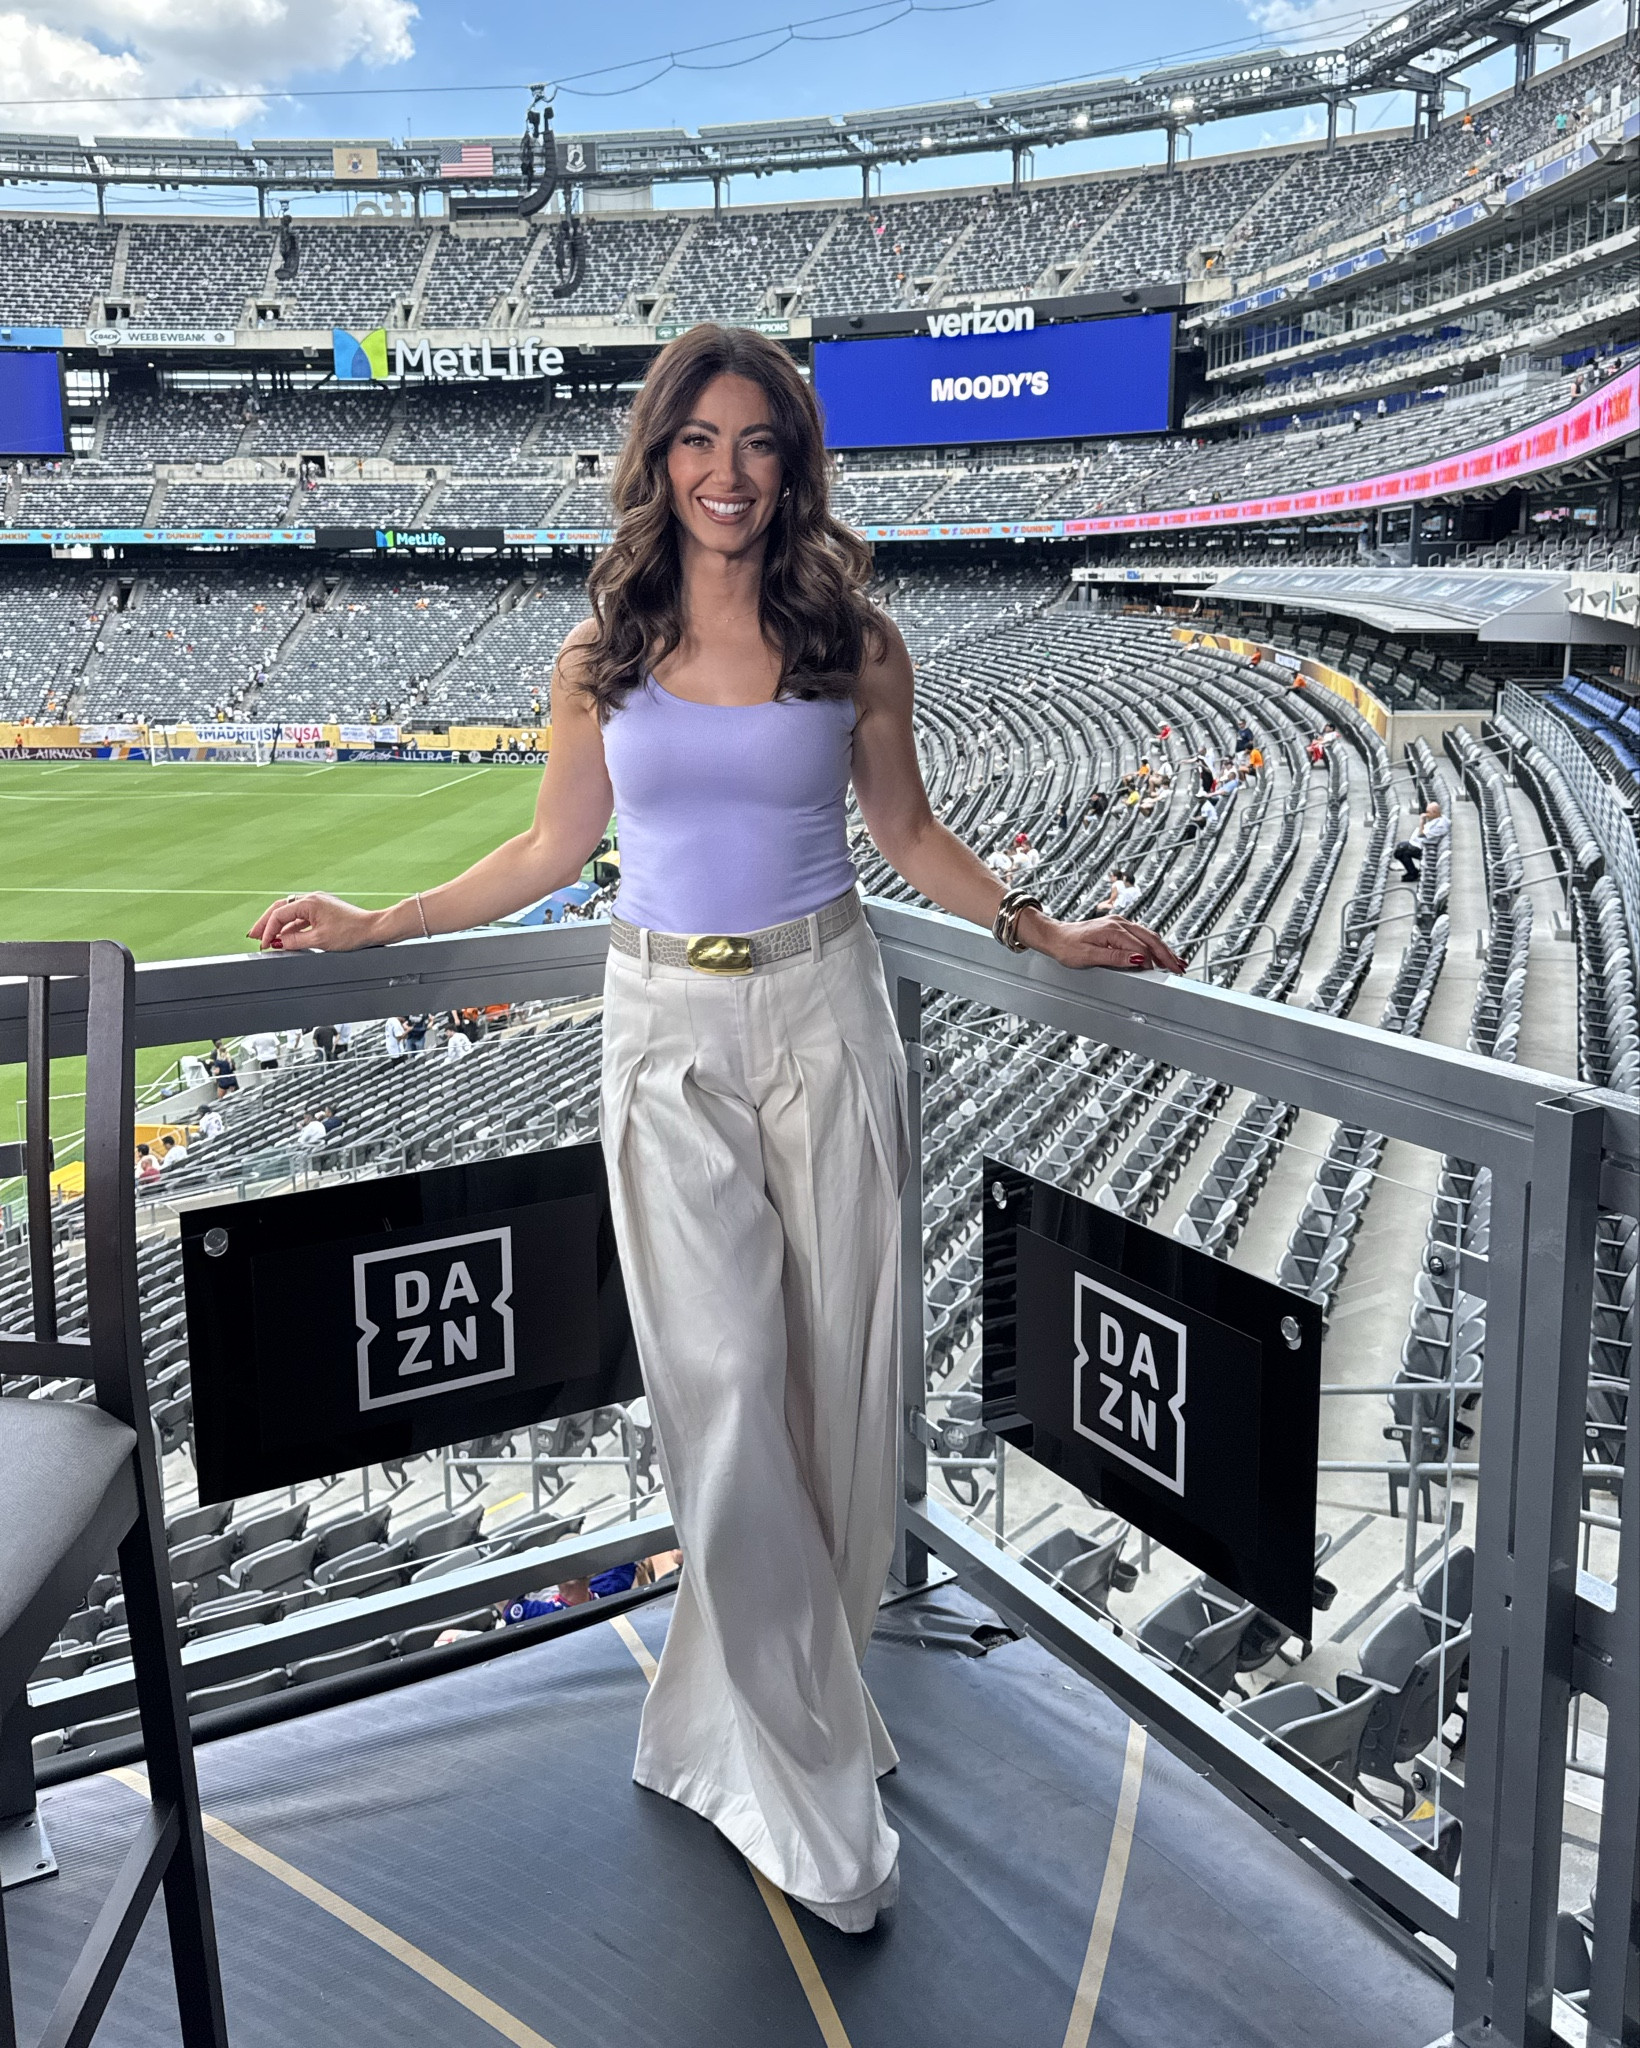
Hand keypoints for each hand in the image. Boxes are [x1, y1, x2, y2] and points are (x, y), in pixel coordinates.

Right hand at [249, 891, 382, 952]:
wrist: (373, 928)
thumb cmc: (352, 932)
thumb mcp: (319, 941)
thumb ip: (295, 941)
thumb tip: (278, 942)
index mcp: (308, 902)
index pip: (279, 914)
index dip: (267, 930)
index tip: (262, 944)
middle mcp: (312, 898)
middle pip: (280, 908)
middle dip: (265, 923)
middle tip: (253, 935)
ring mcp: (318, 903)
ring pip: (290, 912)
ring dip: (277, 925)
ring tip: (266, 937)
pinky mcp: (323, 910)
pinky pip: (301, 916)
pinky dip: (291, 926)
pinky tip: (285, 937)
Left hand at [1019, 909, 1184, 975]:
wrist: (1055, 936)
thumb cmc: (1067, 947)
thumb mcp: (1088, 956)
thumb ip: (1115, 957)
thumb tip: (1138, 958)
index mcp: (1113, 930)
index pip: (1140, 947)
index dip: (1152, 961)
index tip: (1161, 973)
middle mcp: (1119, 923)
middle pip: (1150, 938)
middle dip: (1167, 954)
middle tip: (1180, 968)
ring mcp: (1120, 924)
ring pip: (1149, 936)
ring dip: (1164, 949)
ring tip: (1177, 962)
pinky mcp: (1119, 927)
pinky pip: (1142, 935)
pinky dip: (1154, 945)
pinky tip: (1161, 953)